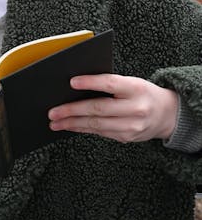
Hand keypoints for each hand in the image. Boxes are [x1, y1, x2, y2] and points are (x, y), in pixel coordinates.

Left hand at [48, 74, 177, 143]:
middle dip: (72, 111)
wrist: (166, 114)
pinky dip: (82, 129)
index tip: (72, 82)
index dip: (91, 82)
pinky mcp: (126, 138)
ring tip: (55, 122)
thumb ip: (110, 84)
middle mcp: (135, 108)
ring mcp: (131, 126)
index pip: (111, 83)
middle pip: (98, 109)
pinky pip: (100, 132)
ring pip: (96, 124)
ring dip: (72, 124)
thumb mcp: (132, 82)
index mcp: (136, 88)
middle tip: (53, 111)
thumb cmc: (143, 93)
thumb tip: (76, 86)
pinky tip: (70, 126)